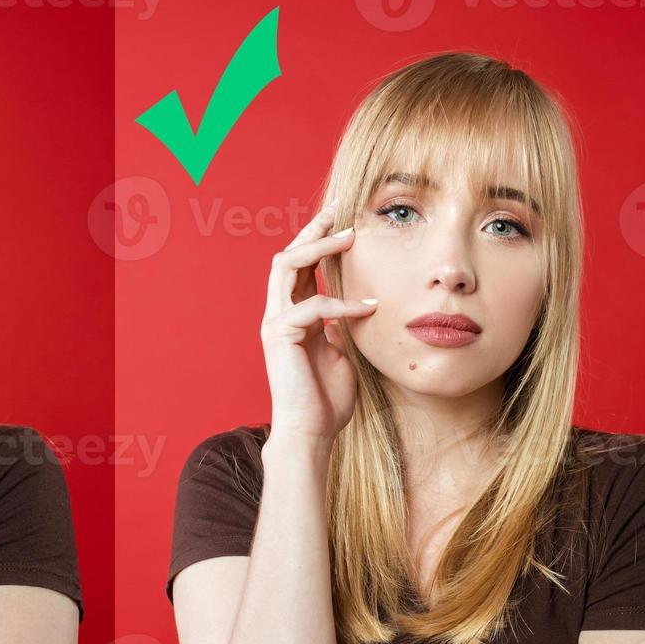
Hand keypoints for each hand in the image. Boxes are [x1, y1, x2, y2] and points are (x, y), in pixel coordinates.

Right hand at [261, 198, 376, 443]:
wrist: (310, 433)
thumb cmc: (327, 401)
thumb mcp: (342, 353)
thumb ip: (343, 328)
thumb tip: (358, 306)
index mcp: (293, 317)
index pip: (301, 267)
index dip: (319, 240)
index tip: (344, 219)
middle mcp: (279, 314)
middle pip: (287, 255)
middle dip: (313, 230)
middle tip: (341, 211)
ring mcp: (275, 323)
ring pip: (287, 265)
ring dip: (319, 248)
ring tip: (350, 237)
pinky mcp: (279, 336)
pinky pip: (313, 306)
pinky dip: (343, 304)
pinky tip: (369, 307)